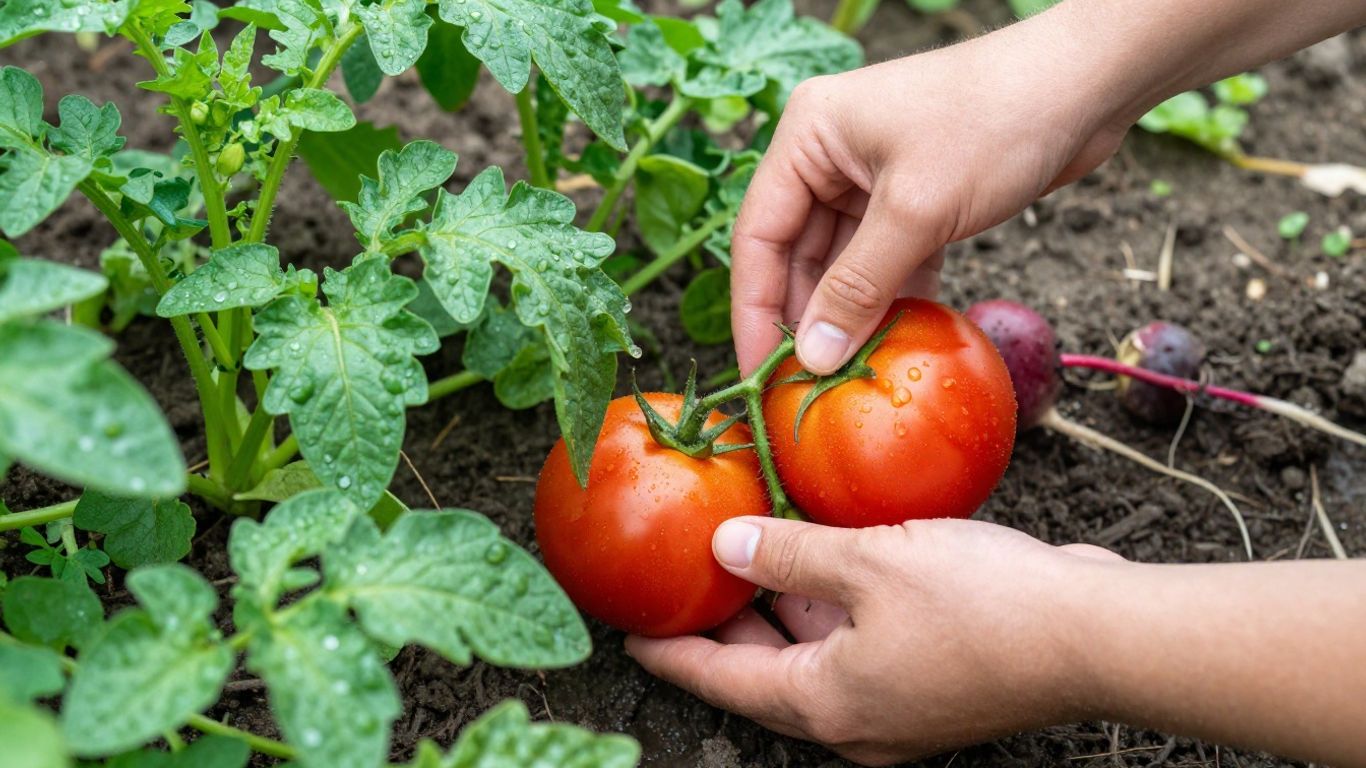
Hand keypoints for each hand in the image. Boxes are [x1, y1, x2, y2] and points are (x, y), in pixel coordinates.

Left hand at [626, 517, 1123, 765]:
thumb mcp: (868, 562)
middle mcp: (853, 719)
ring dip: (777, 609)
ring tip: (741, 554)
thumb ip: (788, 555)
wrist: (1098, 638)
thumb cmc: (984, 605)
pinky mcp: (929, 682)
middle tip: (682, 580)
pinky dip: (828, 606)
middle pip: (762, 672)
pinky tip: (820, 555)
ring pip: (810, 655)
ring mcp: (894, 705)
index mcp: (824, 704)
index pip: (720, 681)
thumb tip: (725, 549)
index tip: (629, 631)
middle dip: (723, 625)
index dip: (670, 652)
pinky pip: (854, 646)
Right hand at [729, 9, 1130, 375]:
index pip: (758, 235)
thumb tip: (813, 357)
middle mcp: (830, 155)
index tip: (758, 375)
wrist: (1087, 85)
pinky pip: (887, 261)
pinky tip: (897, 344)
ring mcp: (873, 176)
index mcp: (808, 136)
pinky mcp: (916, 198)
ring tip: (850, 376)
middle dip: (807, 319)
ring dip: (851, 316)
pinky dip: (892, 299)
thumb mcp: (916, 211)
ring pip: (844, 263)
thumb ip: (858, 287)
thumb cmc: (995, 122)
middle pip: (797, 254)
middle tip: (807, 387)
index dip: (755, 309)